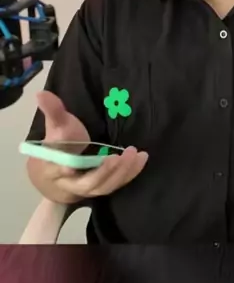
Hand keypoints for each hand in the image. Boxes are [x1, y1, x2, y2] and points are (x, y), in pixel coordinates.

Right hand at [28, 90, 148, 202]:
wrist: (61, 170)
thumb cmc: (60, 145)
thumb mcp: (56, 127)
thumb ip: (53, 111)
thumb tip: (41, 93)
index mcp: (53, 168)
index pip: (57, 170)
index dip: (63, 168)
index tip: (70, 166)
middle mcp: (72, 183)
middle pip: (88, 182)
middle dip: (104, 171)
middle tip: (117, 156)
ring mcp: (89, 188)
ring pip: (106, 185)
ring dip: (121, 172)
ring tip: (135, 153)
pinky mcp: (104, 187)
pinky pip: (118, 183)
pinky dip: (131, 172)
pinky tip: (142, 158)